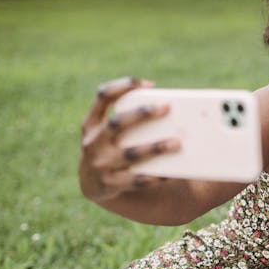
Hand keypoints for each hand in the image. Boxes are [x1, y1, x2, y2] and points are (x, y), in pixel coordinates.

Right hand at [79, 76, 178, 201]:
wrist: (92, 183)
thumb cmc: (110, 147)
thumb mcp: (107, 131)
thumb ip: (127, 118)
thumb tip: (172, 110)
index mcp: (92, 123)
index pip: (103, 96)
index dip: (123, 86)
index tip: (148, 84)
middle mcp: (93, 142)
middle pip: (117, 123)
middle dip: (141, 114)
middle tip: (166, 108)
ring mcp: (101, 164)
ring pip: (131, 154)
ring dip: (155, 148)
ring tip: (177, 143)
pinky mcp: (111, 184)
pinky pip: (137, 179)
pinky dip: (155, 176)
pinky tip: (171, 173)